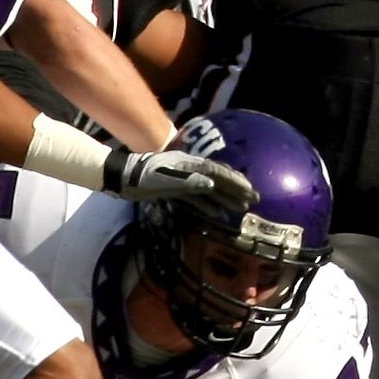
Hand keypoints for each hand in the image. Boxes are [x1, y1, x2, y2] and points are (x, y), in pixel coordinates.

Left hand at [103, 146, 256, 207]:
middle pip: (219, 180)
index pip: (219, 174)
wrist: (124, 176)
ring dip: (226, 198)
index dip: (235, 183)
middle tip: (254, 199)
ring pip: (210, 190)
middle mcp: (192, 171)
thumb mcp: (165, 180)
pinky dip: (209, 205)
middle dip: (236, 189)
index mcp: (192, 166)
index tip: (250, 192)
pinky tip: (217, 213)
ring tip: (241, 207)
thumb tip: (211, 183)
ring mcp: (184, 180)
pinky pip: (197, 198)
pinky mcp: (176, 190)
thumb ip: (188, 182)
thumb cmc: (143, 177)